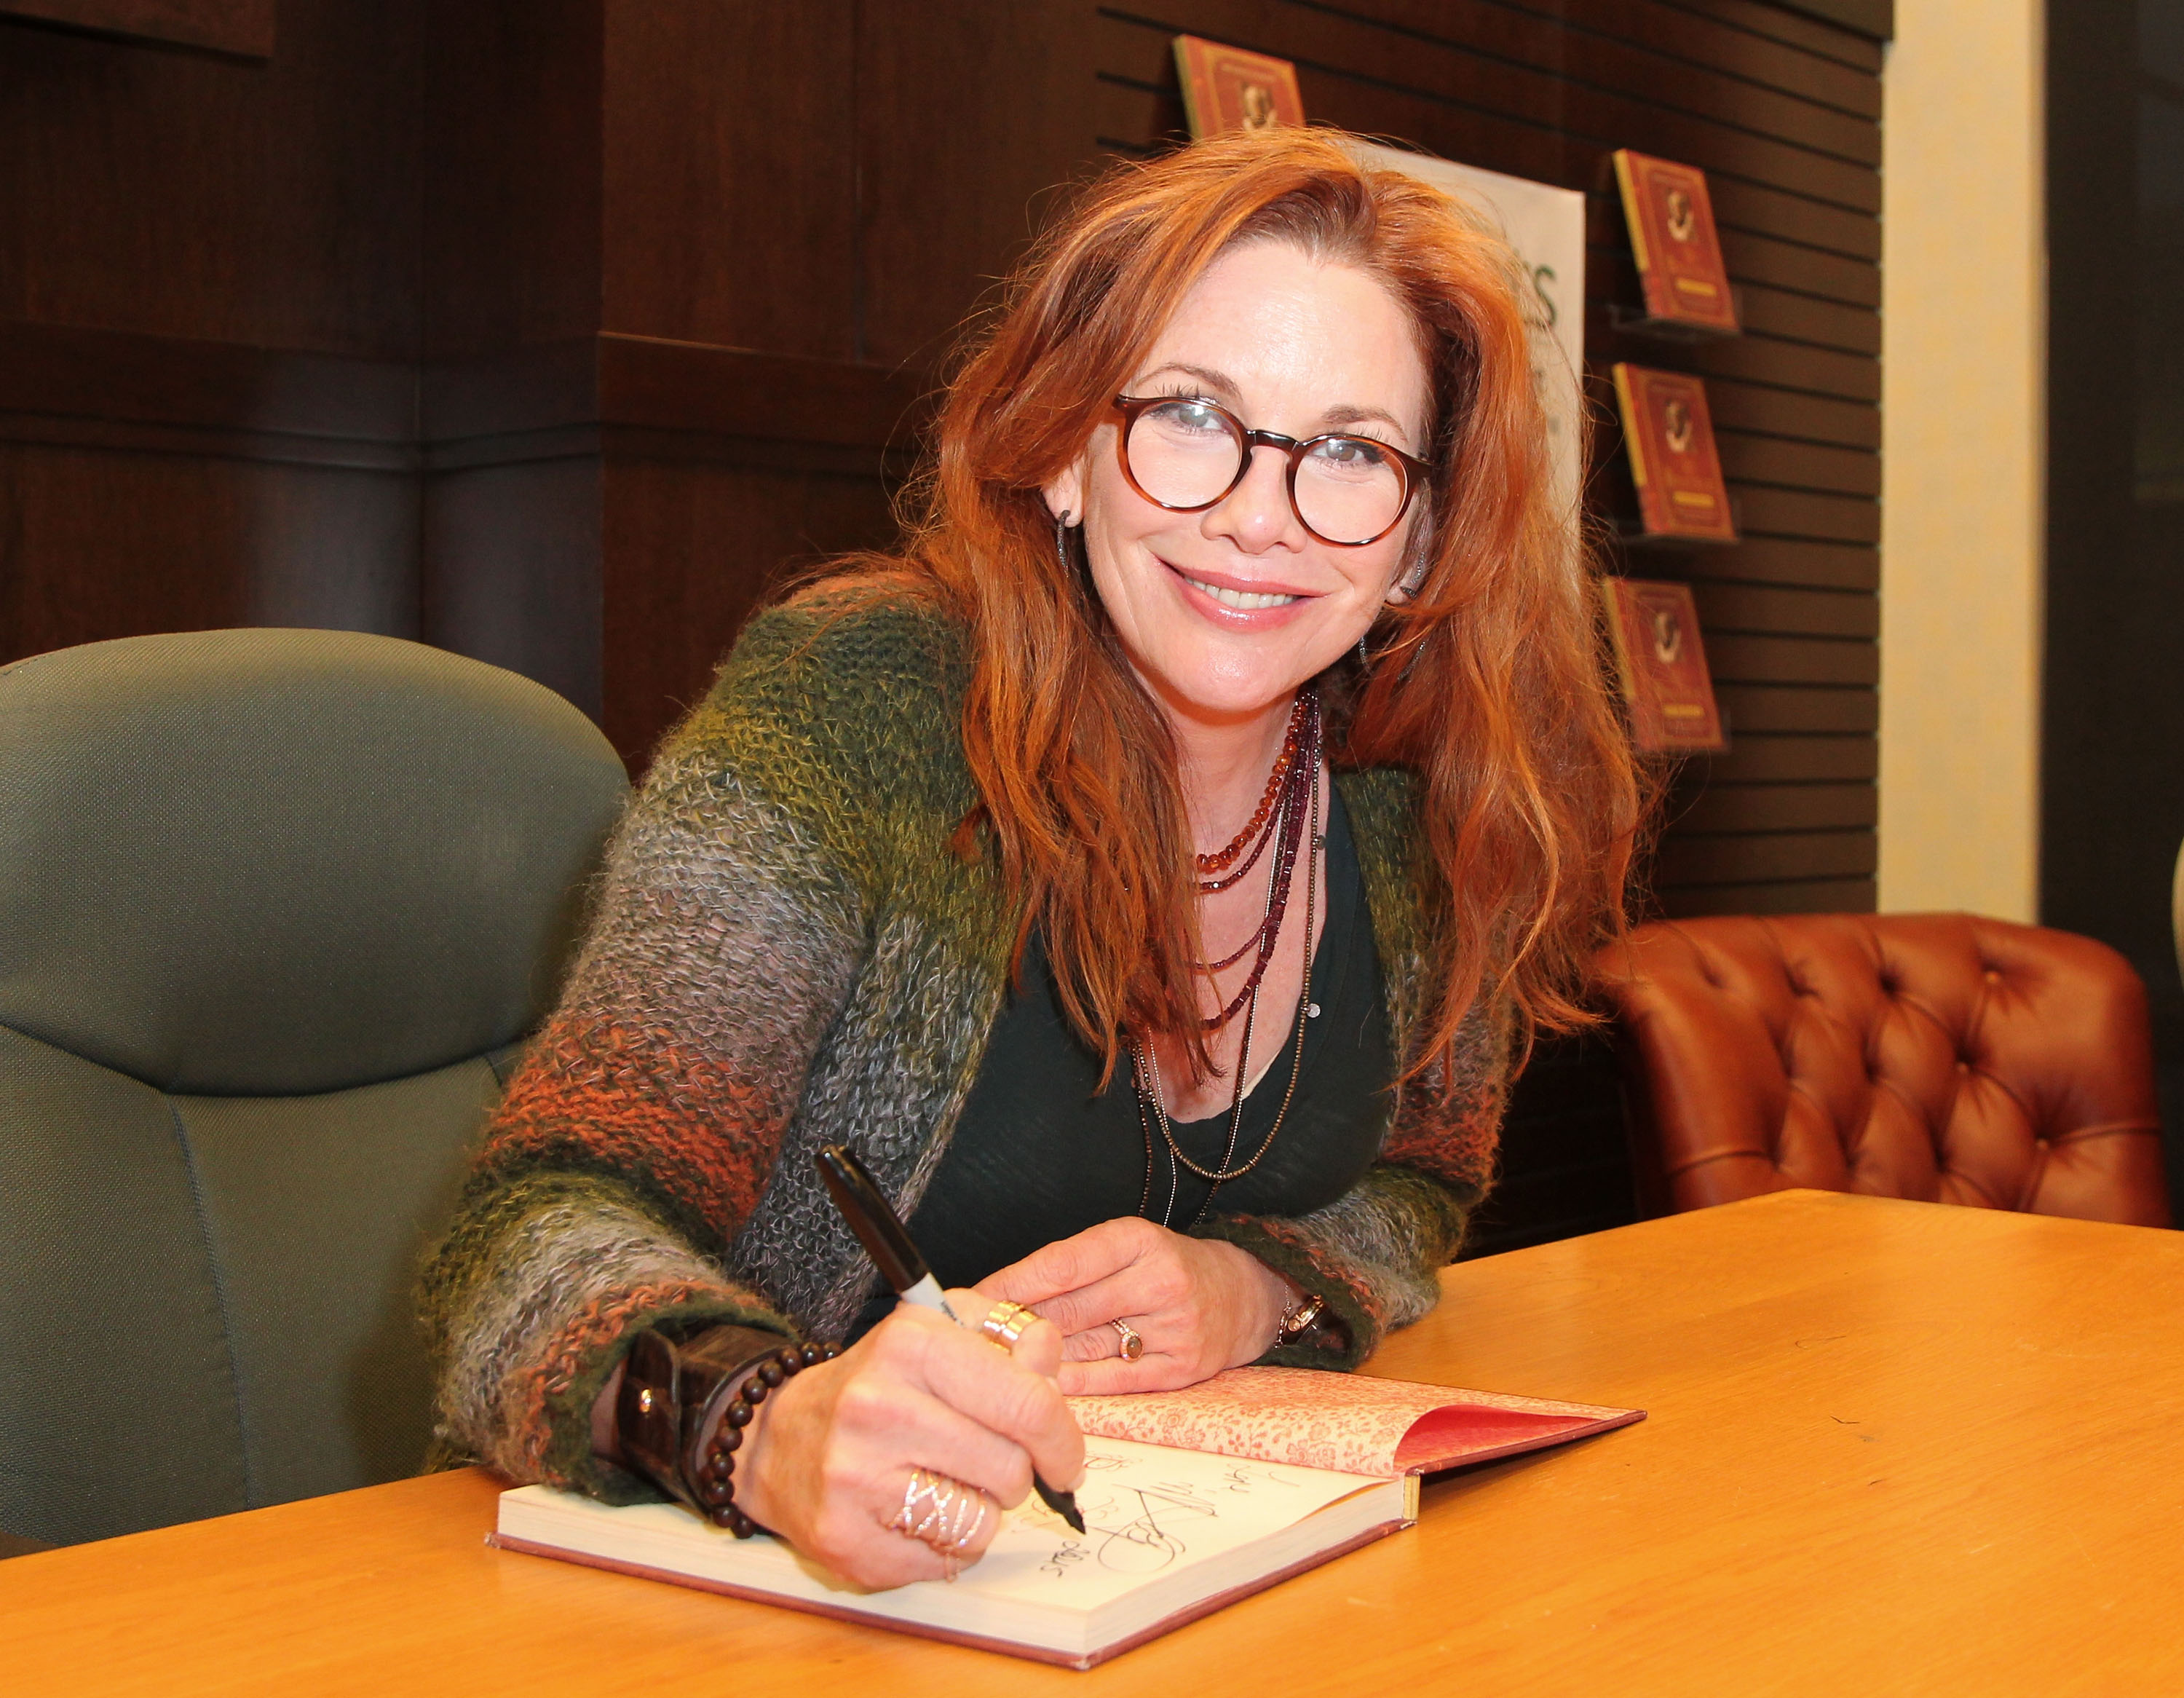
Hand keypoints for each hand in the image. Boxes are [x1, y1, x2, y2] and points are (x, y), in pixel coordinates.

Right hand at [731, 1293, 1083, 1588]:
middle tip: (988, 1463)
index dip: (1063, 1439)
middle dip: (1016, 1473)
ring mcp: (855, 1479)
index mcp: (910, 1344)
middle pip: (1011, 1469)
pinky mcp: (844, 1540)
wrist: (774, 1438)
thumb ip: (1005, 1337)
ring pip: (981, 1521)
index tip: (1063, 1457)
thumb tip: (1049, 1354)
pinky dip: (946, 1546)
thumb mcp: (937, 1333)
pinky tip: (915, 1514)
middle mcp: (877, 1407)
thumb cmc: (876, 1383)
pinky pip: (944, 1562)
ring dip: (980, 1510)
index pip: (1029, 1403)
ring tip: (945, 1484)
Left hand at [975, 1217, 1295, 1394]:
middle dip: (1017, 1323)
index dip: (1014, 1283)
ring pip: (1087, 1346)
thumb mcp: (1127, 1247)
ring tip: (998, 1360)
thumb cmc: (1168, 1269)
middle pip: (1070, 1308)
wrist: (1243, 1297)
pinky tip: (1043, 1383)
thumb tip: (1003, 1298)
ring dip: (1038, 1356)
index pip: (1063, 1263)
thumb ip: (1073, 1268)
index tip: (975, 1298)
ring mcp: (1174, 1327)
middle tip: (973, 1335)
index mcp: (1139, 1240)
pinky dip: (1074, 1383)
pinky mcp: (1181, 1368)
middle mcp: (1160, 1280)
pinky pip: (1113, 1378)